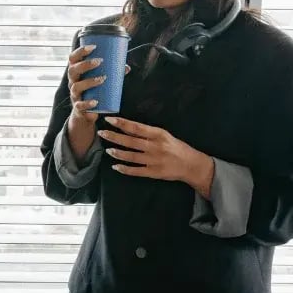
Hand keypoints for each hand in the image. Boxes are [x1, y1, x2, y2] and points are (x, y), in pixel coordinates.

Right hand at [66, 45, 130, 124]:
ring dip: (89, 82)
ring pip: (76, 86)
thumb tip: (126, 67)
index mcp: (76, 72)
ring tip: (103, 78)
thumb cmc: (92, 91)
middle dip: (85, 64)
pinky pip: (80, 105)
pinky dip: (87, 103)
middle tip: (100, 61)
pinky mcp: (78, 107)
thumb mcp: (99, 80)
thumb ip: (111, 73)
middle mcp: (72, 82)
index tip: (93, 47)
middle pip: (73, 70)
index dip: (80, 51)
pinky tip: (96, 102)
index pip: (72, 59)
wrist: (85, 112)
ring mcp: (74, 94)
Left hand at [97, 116, 214, 197]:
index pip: (136, 127)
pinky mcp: (153, 172)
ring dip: (118, 153)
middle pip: (130, 141)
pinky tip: (115, 166)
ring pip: (131, 156)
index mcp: (158, 134)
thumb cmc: (176, 147)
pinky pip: (136, 171)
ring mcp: (153, 160)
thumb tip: (127, 127)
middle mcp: (154, 146)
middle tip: (101, 133)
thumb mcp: (164, 135)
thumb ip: (147, 133)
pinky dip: (124, 169)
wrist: (191, 165)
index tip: (109, 119)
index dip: (121, 123)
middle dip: (114, 137)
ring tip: (107, 149)